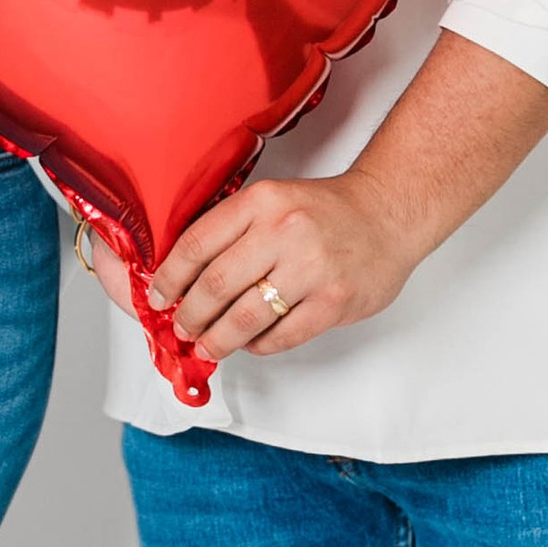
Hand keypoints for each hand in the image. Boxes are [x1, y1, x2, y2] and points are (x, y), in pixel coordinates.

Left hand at [151, 172, 418, 361]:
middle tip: (182, 328)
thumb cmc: (326, 211)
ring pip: (245, 318)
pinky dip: (259, 345)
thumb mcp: (274, 200)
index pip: (197, 244)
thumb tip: (184, 276)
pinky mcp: (334, 302)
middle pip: (215, 286)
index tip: (158, 296)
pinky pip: (281, 336)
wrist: (389, 213)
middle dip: (189, 315)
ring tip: (207, 346)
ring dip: (217, 339)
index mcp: (262, 202)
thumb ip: (234, 230)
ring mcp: (312, 269)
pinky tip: (251, 343)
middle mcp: (285, 232)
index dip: (169, 278)